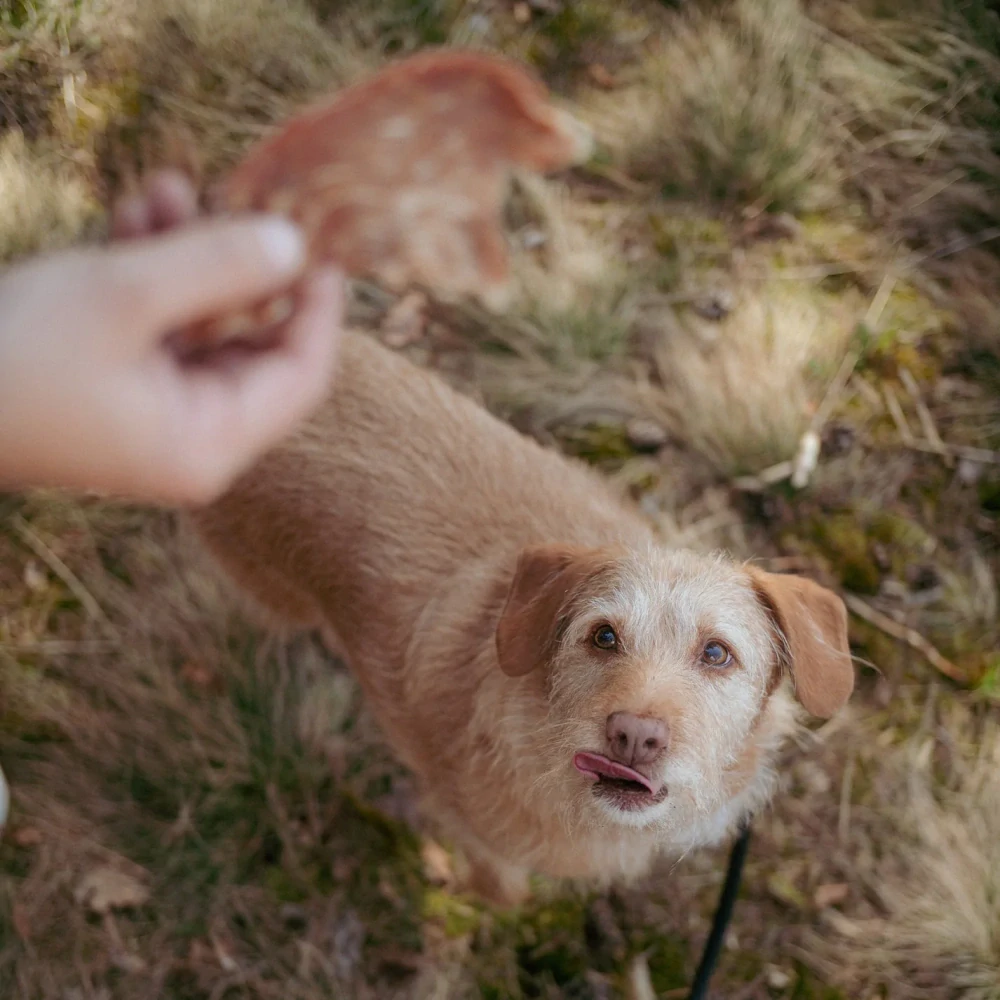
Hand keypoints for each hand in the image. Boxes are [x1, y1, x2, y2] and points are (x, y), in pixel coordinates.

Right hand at [0, 171, 343, 504]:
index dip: (318, 310)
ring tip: (165, 187)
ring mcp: (154, 416)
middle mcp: (192, 439)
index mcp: (209, 443)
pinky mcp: (119, 391)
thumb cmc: (13, 355)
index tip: (322, 248)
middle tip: (234, 200)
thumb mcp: (125, 296)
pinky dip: (151, 276)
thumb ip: (218, 266)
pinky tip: (134, 214)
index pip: (301, 377)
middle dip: (238, 266)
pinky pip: (159, 329)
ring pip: (202, 327)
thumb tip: (294, 244)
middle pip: (252, 346)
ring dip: (188, 256)